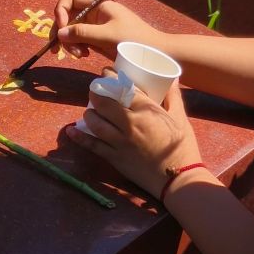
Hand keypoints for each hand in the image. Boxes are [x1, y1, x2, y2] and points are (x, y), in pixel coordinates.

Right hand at [53, 0, 164, 60]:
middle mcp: (94, 12)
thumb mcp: (108, 36)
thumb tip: (60, 34)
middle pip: (67, 15)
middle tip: (59, 49)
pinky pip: (78, 40)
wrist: (156, 56)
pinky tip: (84, 55)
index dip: (61, 9)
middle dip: (62, 31)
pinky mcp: (96, 40)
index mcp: (98, 4)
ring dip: (69, 42)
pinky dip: (76, 47)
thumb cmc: (136, 41)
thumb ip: (82, 33)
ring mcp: (95, 26)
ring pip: (71, 30)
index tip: (63, 27)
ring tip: (79, 55)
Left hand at [59, 76, 202, 199]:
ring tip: (90, 110)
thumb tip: (172, 77)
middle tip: (96, 90)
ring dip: (89, 113)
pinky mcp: (115, 158)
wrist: (179, 180)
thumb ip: (173, 97)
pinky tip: (71, 131)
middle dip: (96, 93)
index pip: (122, 88)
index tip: (106, 73)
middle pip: (103, 103)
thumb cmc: (182, 148)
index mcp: (147, 112)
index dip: (110, 77)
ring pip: (95, 122)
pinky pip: (93, 145)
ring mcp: (120, 142)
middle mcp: (130, 125)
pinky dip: (80, 138)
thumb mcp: (180, 119)